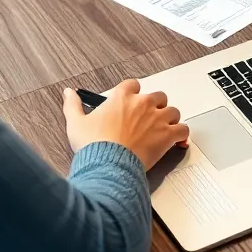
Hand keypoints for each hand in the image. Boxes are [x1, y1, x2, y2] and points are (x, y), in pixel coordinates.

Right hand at [63, 80, 189, 169]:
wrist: (108, 166)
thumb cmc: (94, 146)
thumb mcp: (76, 123)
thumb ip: (72, 105)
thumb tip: (68, 93)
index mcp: (122, 97)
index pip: (133, 85)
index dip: (133, 92)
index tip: (131, 100)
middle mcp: (142, 103)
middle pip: (157, 96)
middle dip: (155, 105)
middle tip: (149, 117)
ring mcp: (157, 118)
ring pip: (173, 111)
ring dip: (170, 119)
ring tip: (165, 128)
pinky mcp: (167, 135)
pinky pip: (183, 130)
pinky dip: (182, 135)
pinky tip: (179, 140)